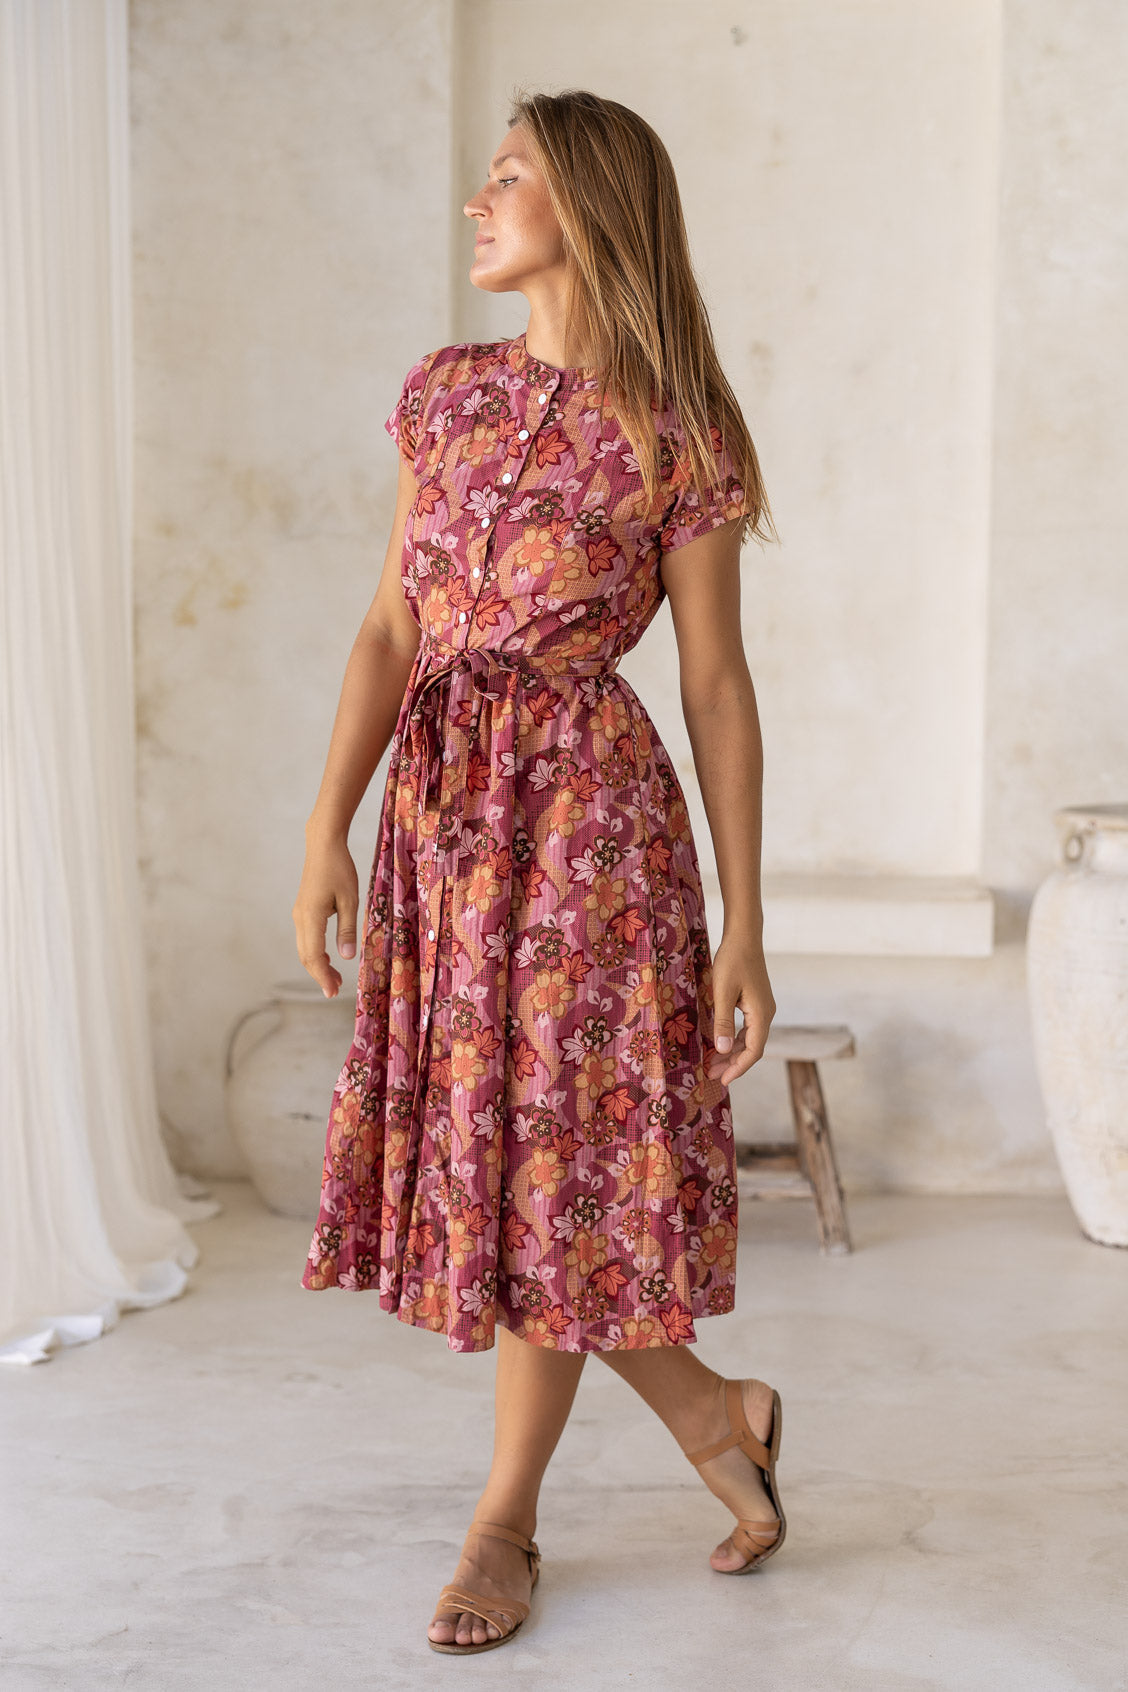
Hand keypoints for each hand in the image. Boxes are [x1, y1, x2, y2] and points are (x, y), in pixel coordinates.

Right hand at [292, 831, 359, 998]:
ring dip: (318, 964)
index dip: (322, 976)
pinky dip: (315, 952)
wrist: (323, 845)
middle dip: (320, 975)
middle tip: (335, 991)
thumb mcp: (350, 899)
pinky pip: (306, 938)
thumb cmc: (340, 869)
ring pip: (304, 948)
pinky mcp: (303, 910)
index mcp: (311, 917)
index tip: (332, 992)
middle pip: (306, 956)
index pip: (313, 955)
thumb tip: (348, 957)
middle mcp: (300, 918)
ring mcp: (299, 914)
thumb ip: (347, 928)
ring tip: (335, 978)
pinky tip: (328, 957)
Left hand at [706, 932, 775, 1085]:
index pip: (753, 1051)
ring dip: (732, 1052)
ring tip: (712, 1062)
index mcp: (761, 1015)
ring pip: (749, 1039)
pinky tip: (720, 1043)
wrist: (744, 936)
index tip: (722, 1080)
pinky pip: (747, 1028)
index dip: (738, 1068)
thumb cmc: (732, 961)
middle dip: (732, 1063)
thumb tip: (721, 1050)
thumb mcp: (722, 992)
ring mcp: (762, 1008)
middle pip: (752, 1048)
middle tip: (711, 1074)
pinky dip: (734, 1039)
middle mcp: (766, 1014)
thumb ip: (723, 1022)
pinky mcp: (756, 1002)